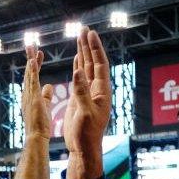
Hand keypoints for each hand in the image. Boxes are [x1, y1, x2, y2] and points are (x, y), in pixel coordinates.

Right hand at [22, 45, 52, 142]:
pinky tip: (33, 61)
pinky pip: (33, 83)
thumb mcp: (45, 107)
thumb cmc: (41, 127)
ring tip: (30, 46)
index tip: (39, 54)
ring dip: (30, 60)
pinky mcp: (33, 100)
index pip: (34, 77)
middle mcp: (28, 94)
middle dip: (30, 58)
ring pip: (29, 74)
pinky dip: (32, 71)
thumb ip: (46, 96)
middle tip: (31, 44)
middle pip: (29, 72)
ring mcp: (29, 96)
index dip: (36, 65)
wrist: (36, 139)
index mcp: (32, 96)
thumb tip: (49, 86)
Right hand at [62, 28, 110, 154]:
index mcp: (101, 91)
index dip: (95, 49)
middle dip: (88, 46)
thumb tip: (78, 71)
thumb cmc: (87, 134)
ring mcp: (88, 93)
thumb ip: (81, 92)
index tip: (90, 34)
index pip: (99, 64)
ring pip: (86, 68)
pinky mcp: (80, 99)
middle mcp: (97, 90)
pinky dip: (78, 66)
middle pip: (93, 62)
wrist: (84, 148)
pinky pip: (80, 78)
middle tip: (83, 29)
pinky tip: (76, 59)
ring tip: (79, 37)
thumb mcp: (84, 113)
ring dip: (82, 53)